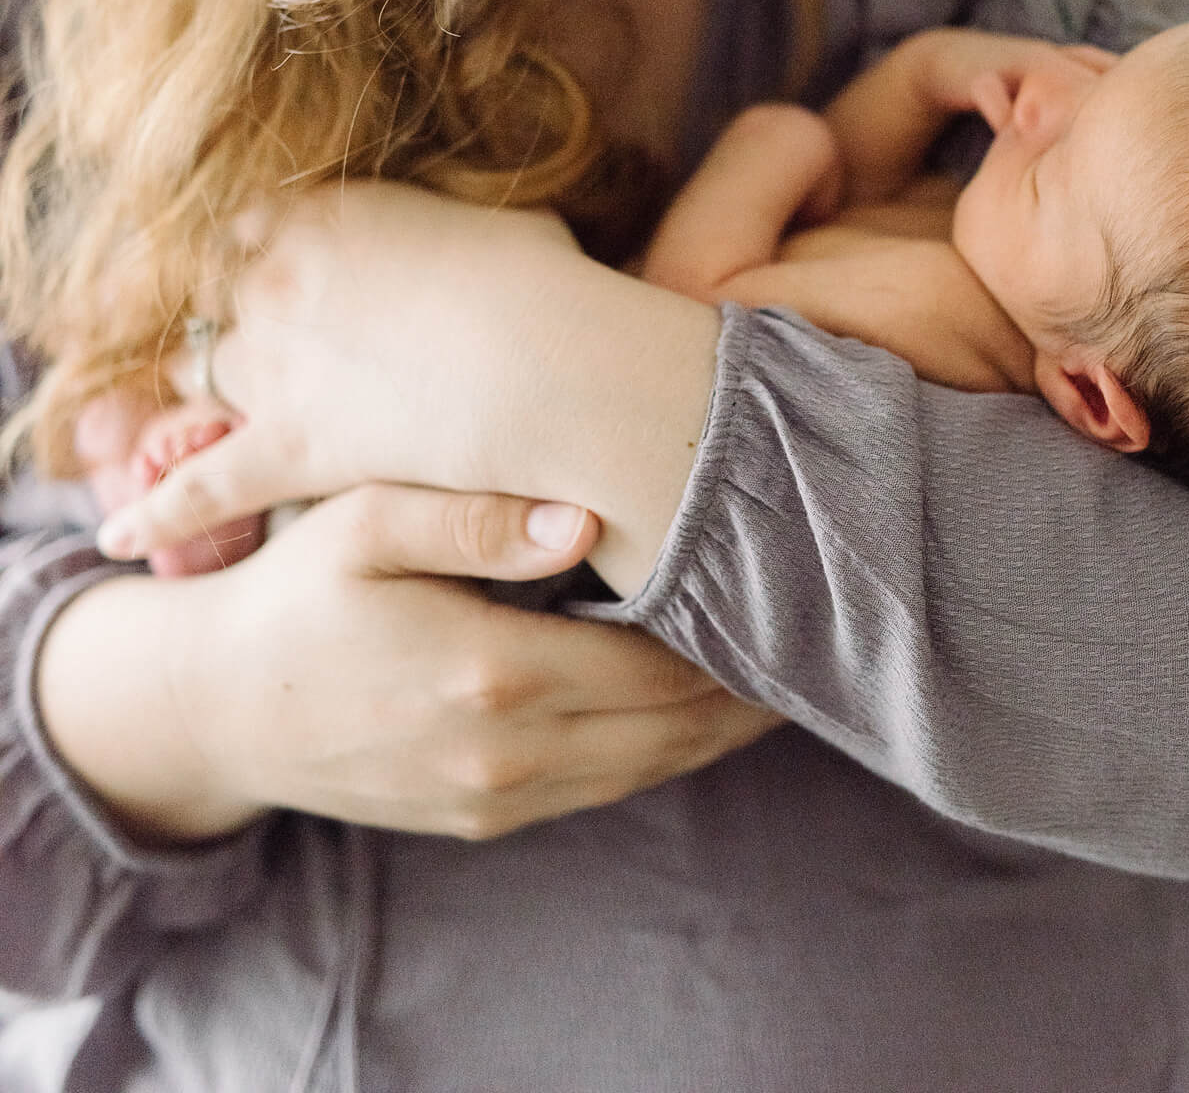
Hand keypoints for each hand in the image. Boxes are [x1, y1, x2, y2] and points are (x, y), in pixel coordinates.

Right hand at [40, 481, 775, 840]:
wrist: (221, 705)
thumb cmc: (299, 590)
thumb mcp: (369, 522)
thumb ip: (479, 515)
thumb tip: (586, 518)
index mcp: (492, 671)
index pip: (657, 666)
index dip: (735, 637)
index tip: (795, 591)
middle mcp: (505, 752)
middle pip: (671, 731)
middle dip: (750, 693)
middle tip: (821, 637)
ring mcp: (494, 798)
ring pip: (645, 771)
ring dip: (717, 732)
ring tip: (779, 675)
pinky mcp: (481, 819)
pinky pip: (599, 791)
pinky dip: (660, 756)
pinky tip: (693, 714)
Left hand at [94, 179, 721, 598]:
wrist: (540, 366)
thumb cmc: (544, 290)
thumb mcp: (509, 230)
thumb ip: (471, 235)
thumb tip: (499, 243)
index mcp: (321, 215)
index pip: (249, 223)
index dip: (254, 249)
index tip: (263, 269)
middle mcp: (277, 280)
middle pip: (215, 295)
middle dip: (222, 316)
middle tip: (236, 343)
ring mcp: (271, 365)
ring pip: (201, 377)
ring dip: (201, 396)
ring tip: (187, 421)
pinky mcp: (280, 448)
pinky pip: (197, 487)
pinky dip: (155, 514)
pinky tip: (118, 536)